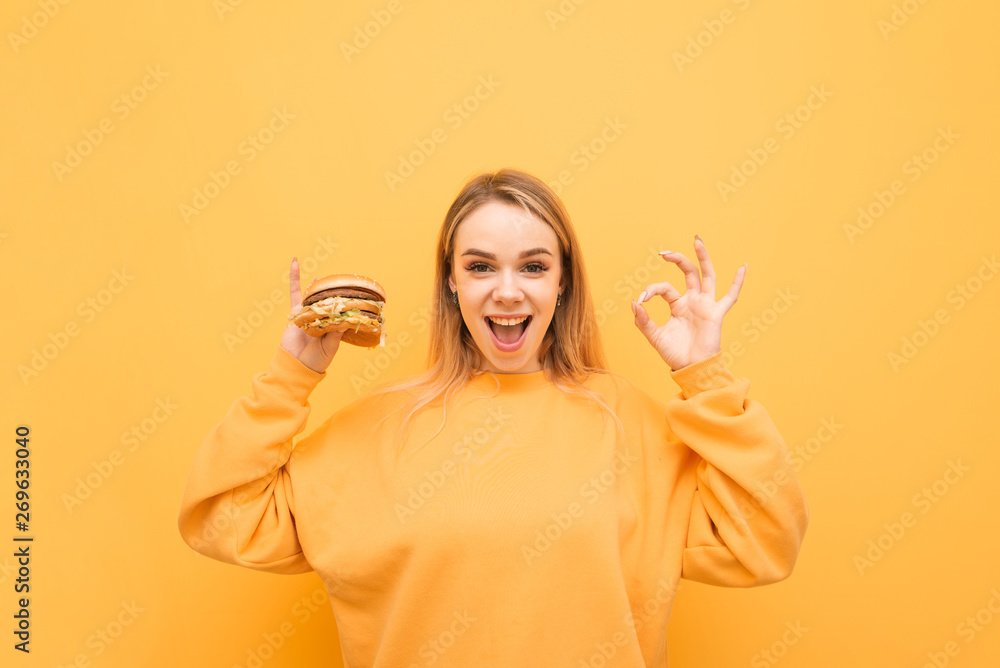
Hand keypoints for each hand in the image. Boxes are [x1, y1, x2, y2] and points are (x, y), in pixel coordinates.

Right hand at [280, 258, 343, 373]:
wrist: (296, 366)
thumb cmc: (316, 360)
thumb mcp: (330, 348)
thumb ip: (336, 334)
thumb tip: (345, 320)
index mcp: (334, 326)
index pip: (342, 309)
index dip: (347, 301)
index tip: (357, 292)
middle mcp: (322, 318)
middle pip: (329, 300)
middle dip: (334, 292)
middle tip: (342, 281)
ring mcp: (309, 314)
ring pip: (314, 296)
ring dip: (318, 285)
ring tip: (324, 276)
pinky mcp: (295, 312)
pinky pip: (295, 293)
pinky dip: (294, 278)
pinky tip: (295, 264)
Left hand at [630, 236, 745, 370]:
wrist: (690, 369)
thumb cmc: (674, 353)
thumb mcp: (654, 336)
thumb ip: (643, 321)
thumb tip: (634, 302)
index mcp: (678, 305)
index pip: (664, 288)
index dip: (651, 290)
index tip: (641, 299)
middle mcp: (693, 301)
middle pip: (688, 273)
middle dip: (678, 260)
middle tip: (664, 252)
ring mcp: (705, 305)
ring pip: (707, 276)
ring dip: (703, 258)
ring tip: (696, 241)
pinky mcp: (716, 314)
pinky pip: (730, 297)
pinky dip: (738, 282)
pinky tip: (743, 267)